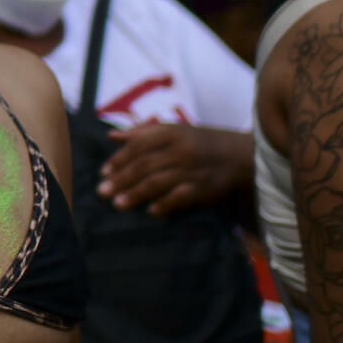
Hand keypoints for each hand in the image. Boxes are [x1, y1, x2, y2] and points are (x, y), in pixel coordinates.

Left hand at [98, 122, 248, 215]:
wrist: (240, 155)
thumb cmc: (199, 141)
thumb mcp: (173, 130)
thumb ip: (141, 133)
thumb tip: (111, 138)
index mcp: (170, 133)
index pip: (138, 145)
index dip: (119, 159)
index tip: (103, 172)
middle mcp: (180, 150)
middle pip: (145, 166)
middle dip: (121, 180)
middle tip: (102, 192)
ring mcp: (192, 170)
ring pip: (159, 182)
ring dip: (136, 194)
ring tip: (118, 204)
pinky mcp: (205, 188)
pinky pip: (182, 197)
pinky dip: (165, 204)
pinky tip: (151, 211)